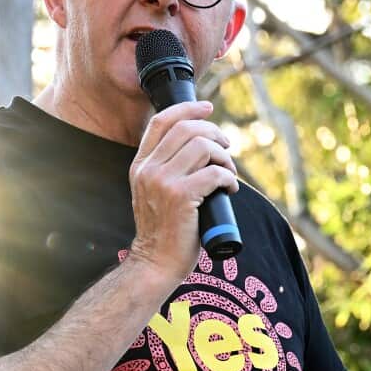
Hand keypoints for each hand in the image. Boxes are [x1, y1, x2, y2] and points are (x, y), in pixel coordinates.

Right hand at [127, 101, 238, 283]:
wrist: (155, 264)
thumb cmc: (163, 232)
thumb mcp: (154, 193)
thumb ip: (166, 170)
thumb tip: (200, 148)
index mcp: (140, 165)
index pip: (161, 121)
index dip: (187, 108)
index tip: (207, 107)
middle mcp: (148, 170)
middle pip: (186, 129)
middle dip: (213, 132)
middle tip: (227, 146)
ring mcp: (162, 182)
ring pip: (201, 146)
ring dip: (223, 156)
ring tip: (229, 173)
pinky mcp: (180, 197)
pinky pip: (214, 173)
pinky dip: (229, 178)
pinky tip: (230, 190)